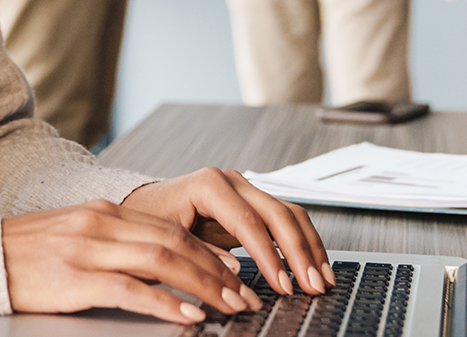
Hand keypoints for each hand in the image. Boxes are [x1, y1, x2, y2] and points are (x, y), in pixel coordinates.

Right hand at [1, 199, 259, 323]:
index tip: (234, 271)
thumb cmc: (25, 256)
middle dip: (216, 272)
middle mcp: (101, 224)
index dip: (208, 251)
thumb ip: (113, 244)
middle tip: (244, 295)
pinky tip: (187, 315)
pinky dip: (165, 302)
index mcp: (103, 213)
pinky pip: (131, 290)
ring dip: (203, 286)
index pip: (170, 229)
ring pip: (162, 262)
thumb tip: (156, 264)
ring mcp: (88, 250)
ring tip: (229, 307)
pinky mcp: (75, 279)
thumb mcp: (74, 237)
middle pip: (175, 243)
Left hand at [121, 167, 333, 298]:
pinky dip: (303, 243)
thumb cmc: (151, 219)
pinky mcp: (253, 203)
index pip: (248, 222)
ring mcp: (246, 189)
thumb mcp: (167, 238)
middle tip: (311, 285)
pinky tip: (313, 266)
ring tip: (321, 280)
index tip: (282, 284)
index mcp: (209, 184)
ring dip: (309, 248)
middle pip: (278, 214)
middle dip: (299, 253)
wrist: (145, 204)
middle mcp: (232, 181)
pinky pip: (286, 220)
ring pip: (290, 214)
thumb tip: (236, 273)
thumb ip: (201, 254)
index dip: (269, 256)